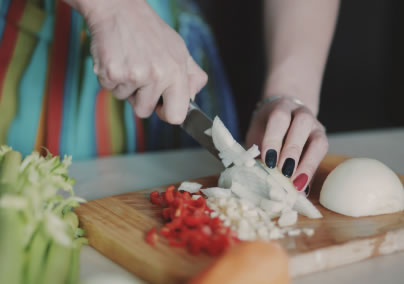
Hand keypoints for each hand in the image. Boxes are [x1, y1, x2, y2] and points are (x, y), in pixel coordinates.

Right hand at [75, 0, 207, 123]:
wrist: (119, 9)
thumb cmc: (150, 31)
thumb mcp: (179, 49)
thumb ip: (192, 76)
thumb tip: (193, 99)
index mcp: (177, 71)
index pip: (177, 115)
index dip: (167, 113)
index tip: (161, 106)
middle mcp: (157, 75)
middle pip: (144, 112)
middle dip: (140, 100)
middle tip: (140, 76)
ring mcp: (134, 75)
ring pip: (125, 100)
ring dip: (124, 86)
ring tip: (129, 62)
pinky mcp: (112, 73)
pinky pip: (109, 89)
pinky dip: (110, 78)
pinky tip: (117, 59)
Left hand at [246, 97, 327, 191]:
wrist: (284, 118)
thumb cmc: (266, 129)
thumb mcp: (257, 134)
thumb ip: (256, 151)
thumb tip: (254, 176)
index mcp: (281, 107)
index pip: (279, 118)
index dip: (273, 139)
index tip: (268, 160)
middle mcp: (302, 113)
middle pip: (302, 125)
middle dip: (292, 151)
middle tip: (283, 172)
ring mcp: (316, 126)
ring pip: (318, 141)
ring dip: (307, 164)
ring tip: (295, 183)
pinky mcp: (323, 140)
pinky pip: (323, 156)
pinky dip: (311, 172)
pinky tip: (302, 186)